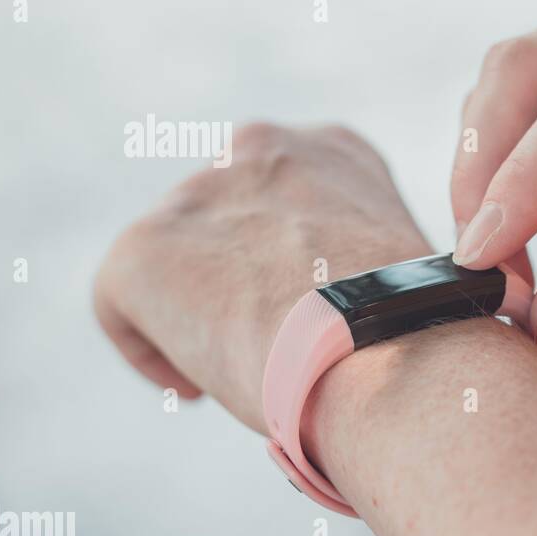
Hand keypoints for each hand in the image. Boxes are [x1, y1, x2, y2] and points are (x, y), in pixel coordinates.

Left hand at [94, 123, 432, 432]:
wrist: (386, 351)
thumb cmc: (413, 333)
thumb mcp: (402, 268)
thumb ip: (364, 261)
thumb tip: (346, 315)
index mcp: (335, 148)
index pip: (287, 193)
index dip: (285, 257)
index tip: (297, 310)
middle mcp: (260, 148)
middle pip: (223, 220)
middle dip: (234, 277)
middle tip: (261, 340)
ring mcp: (196, 193)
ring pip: (176, 261)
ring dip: (199, 312)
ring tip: (235, 370)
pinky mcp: (142, 249)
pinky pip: (123, 304)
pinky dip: (154, 351)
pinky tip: (199, 387)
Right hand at [450, 0, 536, 343]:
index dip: (528, 174)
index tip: (484, 254)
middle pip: (532, 68)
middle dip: (488, 165)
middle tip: (481, 268)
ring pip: (516, 90)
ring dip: (486, 174)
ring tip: (497, 270)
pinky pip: (530, 128)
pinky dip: (506, 184)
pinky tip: (509, 247)